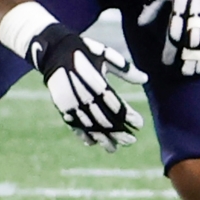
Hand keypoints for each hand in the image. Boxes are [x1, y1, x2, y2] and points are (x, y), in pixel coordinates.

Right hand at [26, 23, 147, 151]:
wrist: (53, 50)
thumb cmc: (85, 51)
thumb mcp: (106, 54)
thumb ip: (125, 69)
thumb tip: (145, 79)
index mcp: (98, 84)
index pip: (117, 107)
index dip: (129, 117)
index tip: (139, 124)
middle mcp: (85, 97)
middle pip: (105, 121)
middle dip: (119, 133)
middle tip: (131, 141)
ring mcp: (72, 104)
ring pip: (90, 127)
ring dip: (103, 139)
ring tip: (114, 148)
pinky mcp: (62, 107)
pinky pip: (74, 125)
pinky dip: (83, 135)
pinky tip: (92, 143)